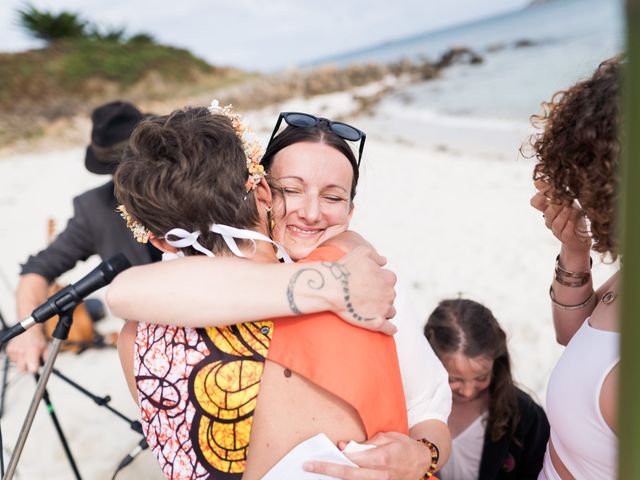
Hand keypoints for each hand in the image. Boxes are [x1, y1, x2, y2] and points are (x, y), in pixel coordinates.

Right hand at [6, 326, 47, 372]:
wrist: (29, 328)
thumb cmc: (38, 337)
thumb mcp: (46, 347)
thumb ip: (47, 358)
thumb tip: (48, 367)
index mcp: (33, 351)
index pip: (32, 369)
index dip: (35, 370)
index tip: (36, 368)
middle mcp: (22, 352)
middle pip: (21, 370)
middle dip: (26, 369)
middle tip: (31, 364)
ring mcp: (14, 351)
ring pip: (17, 365)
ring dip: (22, 362)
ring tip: (28, 354)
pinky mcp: (9, 350)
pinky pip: (13, 359)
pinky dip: (18, 358)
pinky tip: (22, 351)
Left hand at [303, 432, 429, 479]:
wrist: (421, 463)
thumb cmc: (403, 447)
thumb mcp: (387, 438)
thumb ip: (366, 444)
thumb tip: (345, 446)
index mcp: (383, 458)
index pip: (355, 458)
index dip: (340, 455)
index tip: (327, 451)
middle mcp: (381, 475)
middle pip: (349, 474)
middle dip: (327, 469)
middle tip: (308, 465)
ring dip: (334, 477)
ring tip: (317, 471)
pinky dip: (346, 479)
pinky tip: (333, 475)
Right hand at [336, 246, 396, 335]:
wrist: (331, 287)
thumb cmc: (344, 270)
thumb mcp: (361, 252)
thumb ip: (376, 255)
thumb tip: (384, 261)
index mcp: (388, 277)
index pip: (390, 280)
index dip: (380, 281)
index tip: (370, 283)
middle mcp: (389, 293)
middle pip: (390, 296)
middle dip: (381, 296)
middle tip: (366, 296)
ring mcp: (384, 309)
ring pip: (391, 311)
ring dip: (384, 311)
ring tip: (371, 311)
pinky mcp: (377, 323)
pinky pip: (390, 328)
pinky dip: (390, 328)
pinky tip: (387, 328)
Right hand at [530, 179, 590, 254]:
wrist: (580, 238)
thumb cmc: (573, 216)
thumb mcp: (565, 201)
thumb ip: (552, 192)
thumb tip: (538, 181)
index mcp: (547, 210)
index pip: (535, 202)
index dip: (541, 195)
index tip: (552, 188)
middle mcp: (549, 221)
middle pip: (548, 212)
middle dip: (558, 204)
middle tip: (568, 199)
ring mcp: (556, 231)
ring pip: (556, 223)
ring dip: (565, 214)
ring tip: (573, 208)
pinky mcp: (566, 239)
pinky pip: (565, 232)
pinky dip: (570, 224)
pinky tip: (576, 219)